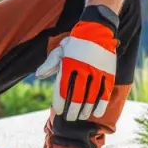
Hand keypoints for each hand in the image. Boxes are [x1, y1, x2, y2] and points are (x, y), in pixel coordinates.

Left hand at [35, 6, 118, 121]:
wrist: (97, 28)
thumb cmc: (76, 41)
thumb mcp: (60, 50)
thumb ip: (50, 64)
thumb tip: (38, 75)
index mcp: (68, 65)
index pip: (62, 89)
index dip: (60, 103)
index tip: (59, 111)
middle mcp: (82, 69)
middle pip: (77, 97)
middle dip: (73, 111)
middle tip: (70, 118)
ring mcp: (97, 72)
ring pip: (91, 97)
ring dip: (86, 110)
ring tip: (82, 117)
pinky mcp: (109, 72)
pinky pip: (105, 92)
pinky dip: (101, 104)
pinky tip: (96, 112)